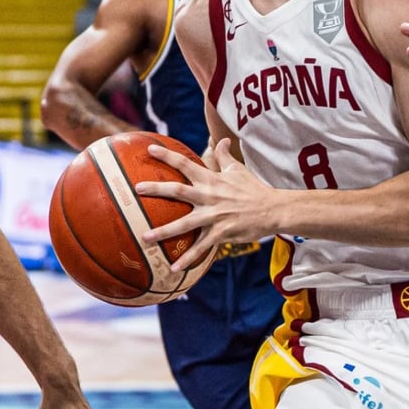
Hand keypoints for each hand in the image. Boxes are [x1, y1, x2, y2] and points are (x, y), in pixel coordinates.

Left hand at [136, 139, 275, 269]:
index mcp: (211, 179)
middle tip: (136, 188)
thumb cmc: (253, 188)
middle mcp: (209, 196)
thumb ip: (224, 156)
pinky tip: (173, 268)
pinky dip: (187, 259)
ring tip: (144, 238)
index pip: (185, 164)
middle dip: (156, 189)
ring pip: (184, 224)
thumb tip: (220, 140)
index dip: (167, 155)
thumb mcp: (238, 169)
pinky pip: (200, 248)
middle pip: (178, 191)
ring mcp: (214, 216)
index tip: (149, 149)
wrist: (272, 210)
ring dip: (163, 231)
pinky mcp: (220, 233)